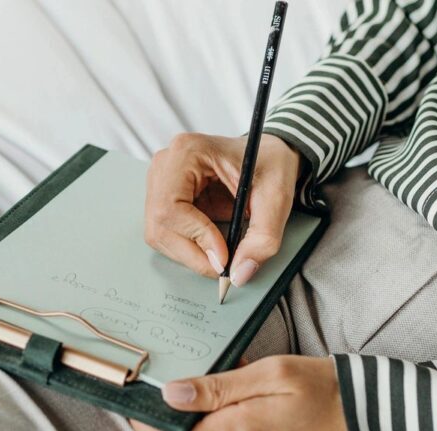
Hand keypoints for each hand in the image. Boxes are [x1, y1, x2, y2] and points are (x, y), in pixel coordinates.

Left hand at [131, 356, 354, 430]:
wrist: (367, 421)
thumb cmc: (322, 389)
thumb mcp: (271, 372)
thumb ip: (218, 386)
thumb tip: (171, 394)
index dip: (144, 422)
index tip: (139, 398)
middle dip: (188, 408)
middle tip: (206, 376)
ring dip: (212, 415)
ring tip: (241, 388)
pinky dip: (229, 426)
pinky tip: (252, 406)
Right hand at [144, 133, 299, 284]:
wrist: (267, 157)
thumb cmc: (269, 164)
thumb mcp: (277, 198)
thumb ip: (263, 238)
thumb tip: (239, 273)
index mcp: (188, 151)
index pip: (171, 207)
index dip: (196, 238)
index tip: (223, 257)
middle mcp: (166, 164)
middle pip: (159, 225)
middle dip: (192, 253)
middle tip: (223, 265)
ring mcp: (160, 182)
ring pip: (159, 234)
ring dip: (190, 252)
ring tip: (221, 251)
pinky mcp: (165, 198)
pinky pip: (165, 233)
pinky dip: (189, 247)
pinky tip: (211, 242)